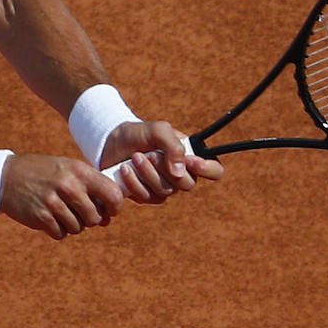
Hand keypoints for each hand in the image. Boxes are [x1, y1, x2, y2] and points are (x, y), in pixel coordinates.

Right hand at [0, 153, 123, 239]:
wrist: (6, 176)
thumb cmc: (43, 173)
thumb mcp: (67, 170)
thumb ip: (90, 189)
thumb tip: (108, 219)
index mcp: (79, 171)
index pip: (113, 194)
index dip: (115, 207)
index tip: (109, 210)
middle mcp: (69, 186)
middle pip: (95, 217)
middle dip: (90, 219)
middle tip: (78, 212)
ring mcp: (54, 202)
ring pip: (78, 228)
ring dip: (72, 224)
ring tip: (60, 211)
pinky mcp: (41, 217)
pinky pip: (61, 234)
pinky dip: (57, 230)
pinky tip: (49, 217)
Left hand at [100, 121, 224, 204]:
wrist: (112, 142)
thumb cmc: (139, 134)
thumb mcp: (157, 130)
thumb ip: (173, 145)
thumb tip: (180, 173)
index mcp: (190, 157)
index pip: (215, 170)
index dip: (208, 169)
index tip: (191, 162)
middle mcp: (181, 175)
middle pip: (187, 184)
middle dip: (166, 169)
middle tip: (150, 154)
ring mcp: (164, 187)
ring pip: (166, 191)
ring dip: (148, 174)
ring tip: (135, 157)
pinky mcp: (147, 196)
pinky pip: (148, 197)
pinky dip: (135, 182)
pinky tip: (125, 169)